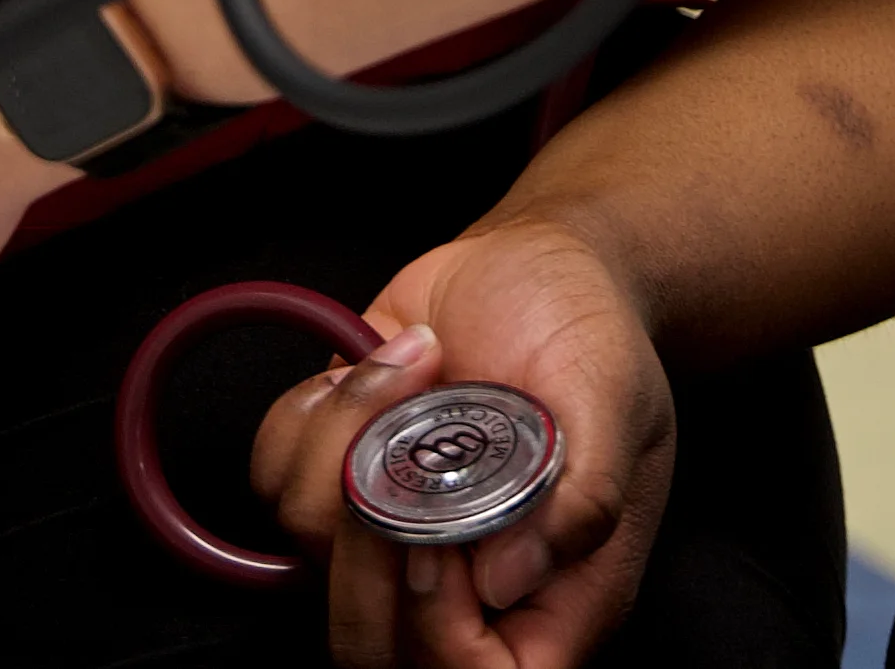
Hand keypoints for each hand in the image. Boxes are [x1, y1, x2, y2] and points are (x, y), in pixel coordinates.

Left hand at [251, 216, 677, 668]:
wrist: (539, 264)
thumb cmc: (595, 340)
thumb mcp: (619, 402)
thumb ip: (586, 497)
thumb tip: (507, 580)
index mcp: (546, 591)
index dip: (438, 636)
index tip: (439, 545)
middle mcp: (460, 577)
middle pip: (367, 644)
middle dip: (360, 561)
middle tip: (399, 458)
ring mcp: (390, 525)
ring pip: (311, 546)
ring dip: (344, 442)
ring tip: (419, 364)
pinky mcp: (340, 467)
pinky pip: (275, 476)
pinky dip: (308, 415)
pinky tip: (378, 365)